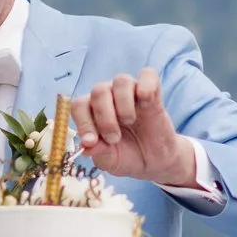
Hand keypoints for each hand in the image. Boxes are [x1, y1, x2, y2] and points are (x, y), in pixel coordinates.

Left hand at [73, 69, 198, 186]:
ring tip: (129, 121)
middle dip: (105, 117)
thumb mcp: (111, 161)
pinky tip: (147, 103)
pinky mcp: (152, 92)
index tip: (91, 142)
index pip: (80, 105)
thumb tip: (85, 146)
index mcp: (93, 112)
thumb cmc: (128, 157)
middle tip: (114, 138)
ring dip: (123, 104)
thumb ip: (99, 152)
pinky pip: (148, 75)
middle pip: (99, 91)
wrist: (155, 162)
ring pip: (121, 81)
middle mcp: (109, 97)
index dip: (83, 122)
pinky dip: (146, 86)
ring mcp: (130, 92)